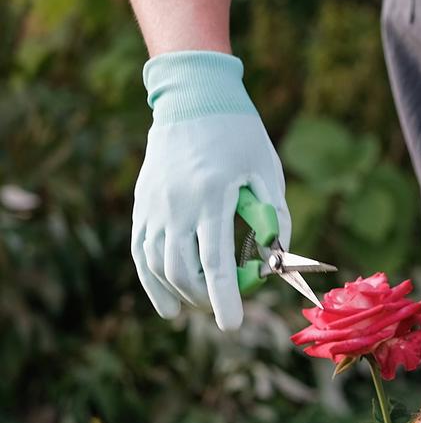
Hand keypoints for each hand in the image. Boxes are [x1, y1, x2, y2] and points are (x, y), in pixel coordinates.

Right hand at [132, 51, 289, 329]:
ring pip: (158, 265)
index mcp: (213, 195)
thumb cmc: (241, 136)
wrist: (193, 98)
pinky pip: (141, 252)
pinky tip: (168, 305)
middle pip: (184, 269)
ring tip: (202, 306)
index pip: (216, 260)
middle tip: (223, 311)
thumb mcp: (268, 171)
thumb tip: (277, 261)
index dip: (224, 297)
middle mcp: (177, 203)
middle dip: (204, 299)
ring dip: (181, 293)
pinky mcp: (142, 204)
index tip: (232, 325)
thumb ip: (275, 217)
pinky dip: (152, 282)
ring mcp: (154, 204)